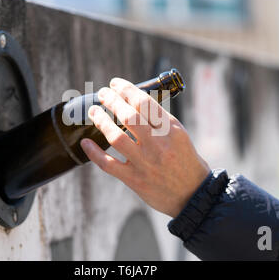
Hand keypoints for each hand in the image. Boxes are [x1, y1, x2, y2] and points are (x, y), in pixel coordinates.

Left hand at [80, 77, 209, 217]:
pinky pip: (108, 164)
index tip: (115, 84)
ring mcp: (145, 163)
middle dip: (111, 100)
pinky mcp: (135, 180)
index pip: (145, 102)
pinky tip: (85, 142)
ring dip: (101, 121)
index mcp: (171, 130)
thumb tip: (133, 101)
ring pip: (116, 137)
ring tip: (94, 111)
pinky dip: (94, 153)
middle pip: (129, 116)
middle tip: (102, 93)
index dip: (126, 89)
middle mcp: (158, 145)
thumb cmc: (185, 161)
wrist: (193, 195)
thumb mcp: (180, 135)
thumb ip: (159, 120)